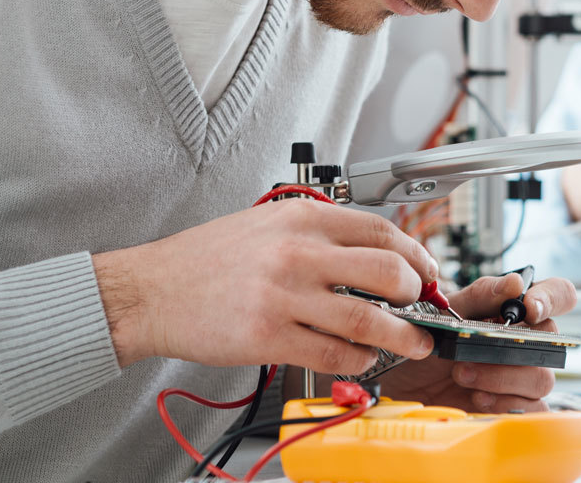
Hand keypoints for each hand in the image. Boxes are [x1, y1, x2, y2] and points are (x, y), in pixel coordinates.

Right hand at [92, 199, 436, 374]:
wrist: (151, 289)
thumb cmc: (207, 258)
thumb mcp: (271, 224)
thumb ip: (322, 235)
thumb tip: (377, 254)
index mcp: (304, 219)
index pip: (383, 230)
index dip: (417, 255)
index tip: (429, 273)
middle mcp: (298, 253)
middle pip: (389, 272)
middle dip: (418, 295)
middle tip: (421, 307)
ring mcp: (284, 295)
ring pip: (368, 319)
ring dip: (402, 336)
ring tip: (414, 342)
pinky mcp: (268, 336)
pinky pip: (333, 353)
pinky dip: (358, 361)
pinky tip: (361, 359)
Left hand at [378, 274, 577, 412]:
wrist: (400, 386)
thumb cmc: (426, 344)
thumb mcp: (445, 313)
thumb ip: (480, 296)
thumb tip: (515, 283)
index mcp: (515, 311)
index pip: (559, 295)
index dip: (552, 298)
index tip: (529, 308)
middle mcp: (527, 342)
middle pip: (553, 343)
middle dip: (511, 350)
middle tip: (471, 354)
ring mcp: (523, 376)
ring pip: (542, 379)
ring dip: (501, 378)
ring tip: (462, 375)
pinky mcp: (516, 407)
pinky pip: (534, 410)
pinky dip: (504, 404)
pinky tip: (477, 398)